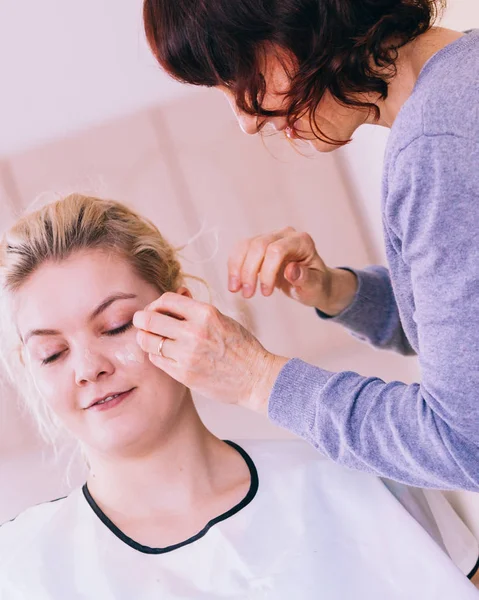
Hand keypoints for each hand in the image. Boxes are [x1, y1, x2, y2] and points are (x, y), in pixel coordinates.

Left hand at [133, 293, 287, 412]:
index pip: (166, 300)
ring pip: (148, 341)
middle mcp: (194, 332)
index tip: (155, 309)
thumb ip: (196, 310)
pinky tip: (162, 353)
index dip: (156, 303)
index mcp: (206, 313)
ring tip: (149, 338)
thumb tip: (177, 294)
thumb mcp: (221, 319)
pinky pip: (156, 360)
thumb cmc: (241, 348)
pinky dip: (155, 354)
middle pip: (150, 319)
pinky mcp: (183, 374)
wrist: (256, 377)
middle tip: (141, 322)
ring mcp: (187, 355)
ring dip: (145, 338)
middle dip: (141, 319)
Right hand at [228, 227, 356, 315]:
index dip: (267, 272)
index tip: (266, 293)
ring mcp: (271, 237)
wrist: (313, 284)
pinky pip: (240, 250)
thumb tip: (290, 270)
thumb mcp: (315, 287)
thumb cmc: (316, 285)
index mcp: (302, 242)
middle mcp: (285, 235)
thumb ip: (305, 278)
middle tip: (248, 295)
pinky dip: (234, 267)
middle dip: (249, 271)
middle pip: (258, 245)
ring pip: (245, 246)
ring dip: (237, 269)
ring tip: (236, 290)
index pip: (277, 250)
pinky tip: (234, 284)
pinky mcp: (258, 245)